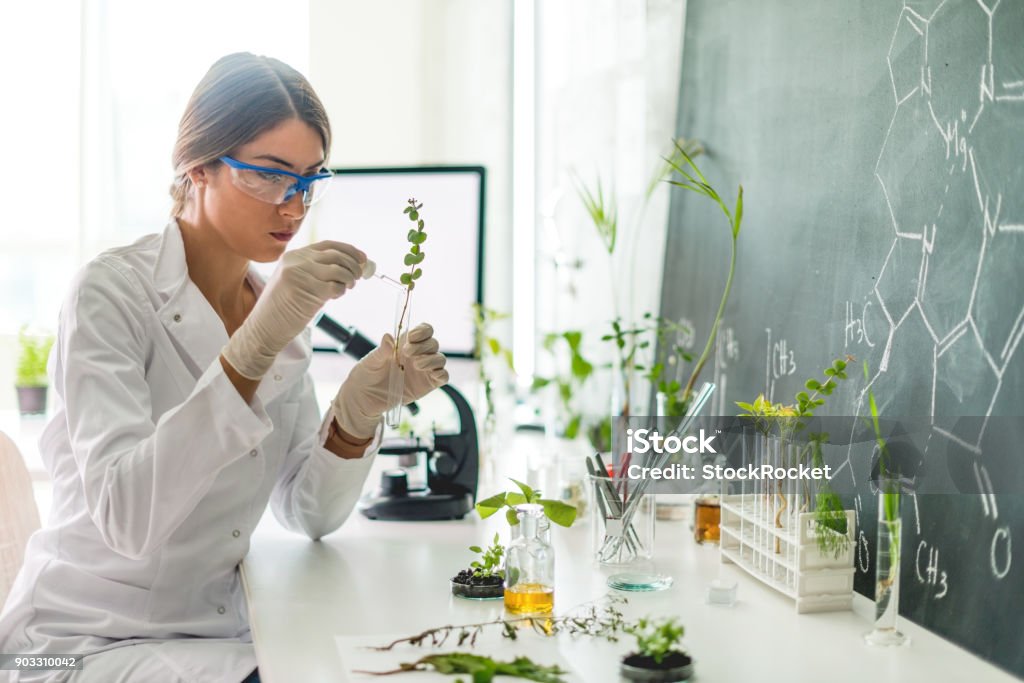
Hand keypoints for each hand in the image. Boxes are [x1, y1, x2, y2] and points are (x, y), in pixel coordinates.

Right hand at [223, 240, 364, 378]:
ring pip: (340, 270)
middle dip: (354, 265)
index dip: (349, 250)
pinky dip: (341, 291)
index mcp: (294, 256)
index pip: (328, 245)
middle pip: (337, 255)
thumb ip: (316, 270)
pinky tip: (335, 296)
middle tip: (359, 276)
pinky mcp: (308, 291)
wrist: (264, 328)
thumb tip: (352, 266)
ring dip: (350, 279)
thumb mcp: (295, 280)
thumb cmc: (282, 308)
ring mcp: (302, 274)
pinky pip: (335, 287)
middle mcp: (297, 261)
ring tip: (347, 287)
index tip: (362, 258)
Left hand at [331, 323, 448, 438]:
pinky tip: (432, 375)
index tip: (412, 337)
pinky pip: (443, 377)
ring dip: (432, 359)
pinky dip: (442, 374)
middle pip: (433, 343)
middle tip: (407, 353)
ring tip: (417, 365)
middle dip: (423, 346)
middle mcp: (418, 354)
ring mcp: (424, 370)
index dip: (423, 330)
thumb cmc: (367, 374)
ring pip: (440, 359)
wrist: (364, 398)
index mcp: (406, 343)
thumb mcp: (370, 361)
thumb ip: (381, 350)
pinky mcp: (428, 384)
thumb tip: (388, 337)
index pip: (424, 330)